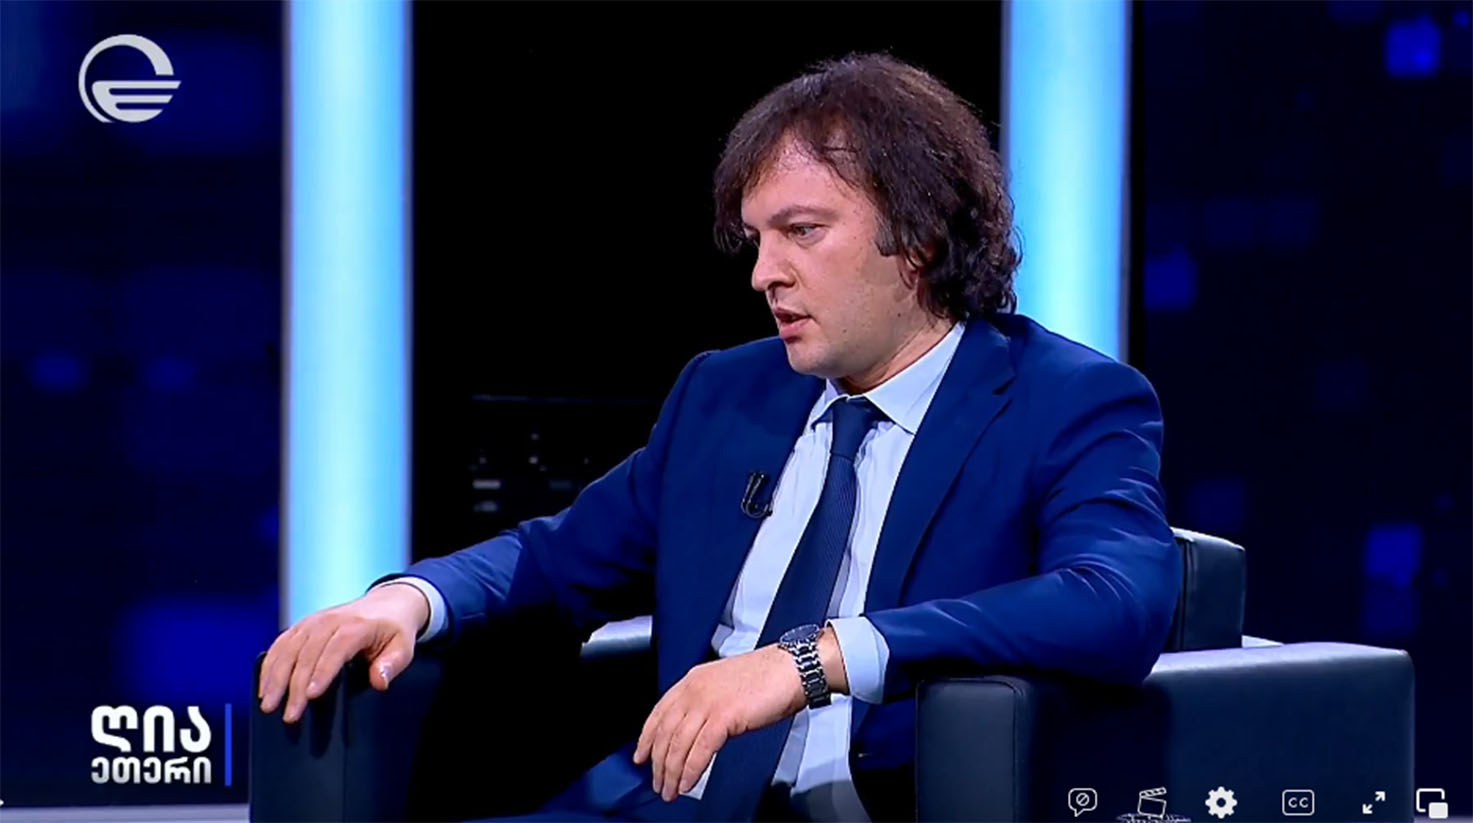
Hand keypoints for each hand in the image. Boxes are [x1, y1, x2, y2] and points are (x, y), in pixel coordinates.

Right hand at [257, 583, 429, 723]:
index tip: (310, 696)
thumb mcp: (404, 647)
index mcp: (357, 626)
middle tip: (288, 715)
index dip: (321, 673)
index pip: (335, 650)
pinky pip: (281, 644)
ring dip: (274, 678)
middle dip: (294, 686)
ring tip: (268, 704)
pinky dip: (269, 665)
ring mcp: (313, 621)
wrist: (387, 603)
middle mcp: (330, 621)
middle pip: (307, 654)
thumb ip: (392, 665)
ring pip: (288, 649)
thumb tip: (379, 682)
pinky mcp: (302, 626)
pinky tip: (264, 685)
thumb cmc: (394, 629)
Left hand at [631, 644, 805, 801]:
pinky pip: (700, 751)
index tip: (641, 755)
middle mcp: (695, 689)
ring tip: (670, 790)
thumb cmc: (767, 678)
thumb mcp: (725, 686)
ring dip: (672, 772)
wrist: (791, 668)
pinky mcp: (723, 716)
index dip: (646, 737)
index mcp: (693, 680)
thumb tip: (696, 733)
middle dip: (658, 763)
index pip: (659, 712)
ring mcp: (707, 702)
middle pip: (665, 732)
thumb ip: (706, 705)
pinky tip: (688, 784)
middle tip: (657, 783)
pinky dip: (691, 771)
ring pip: (678, 744)